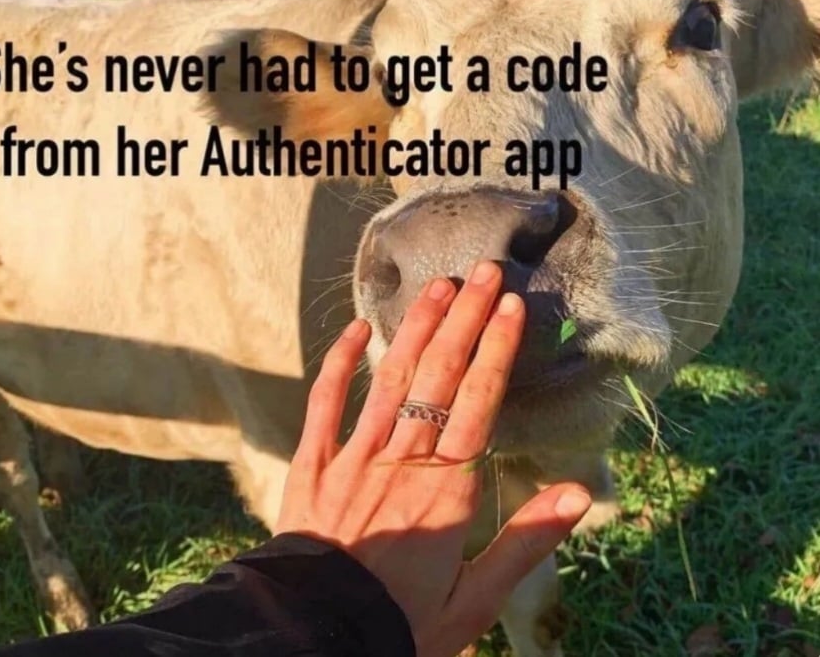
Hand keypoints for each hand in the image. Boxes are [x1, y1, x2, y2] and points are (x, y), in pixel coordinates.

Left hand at [276, 260, 590, 656]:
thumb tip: (578, 493)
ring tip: (440, 285)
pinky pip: (324, 404)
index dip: (497, 349)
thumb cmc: (403, 621)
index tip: (511, 305)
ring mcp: (354, 456)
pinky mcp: (312, 464)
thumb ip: (527, 541)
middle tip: (484, 271)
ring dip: (417, 328)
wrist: (317, 640)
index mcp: (446, 488)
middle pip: (440, 376)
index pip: (479, 401)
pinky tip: (358, 329)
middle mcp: (402, 458)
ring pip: (391, 379)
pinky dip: (339, 364)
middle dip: (465, 320)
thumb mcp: (476, 598)